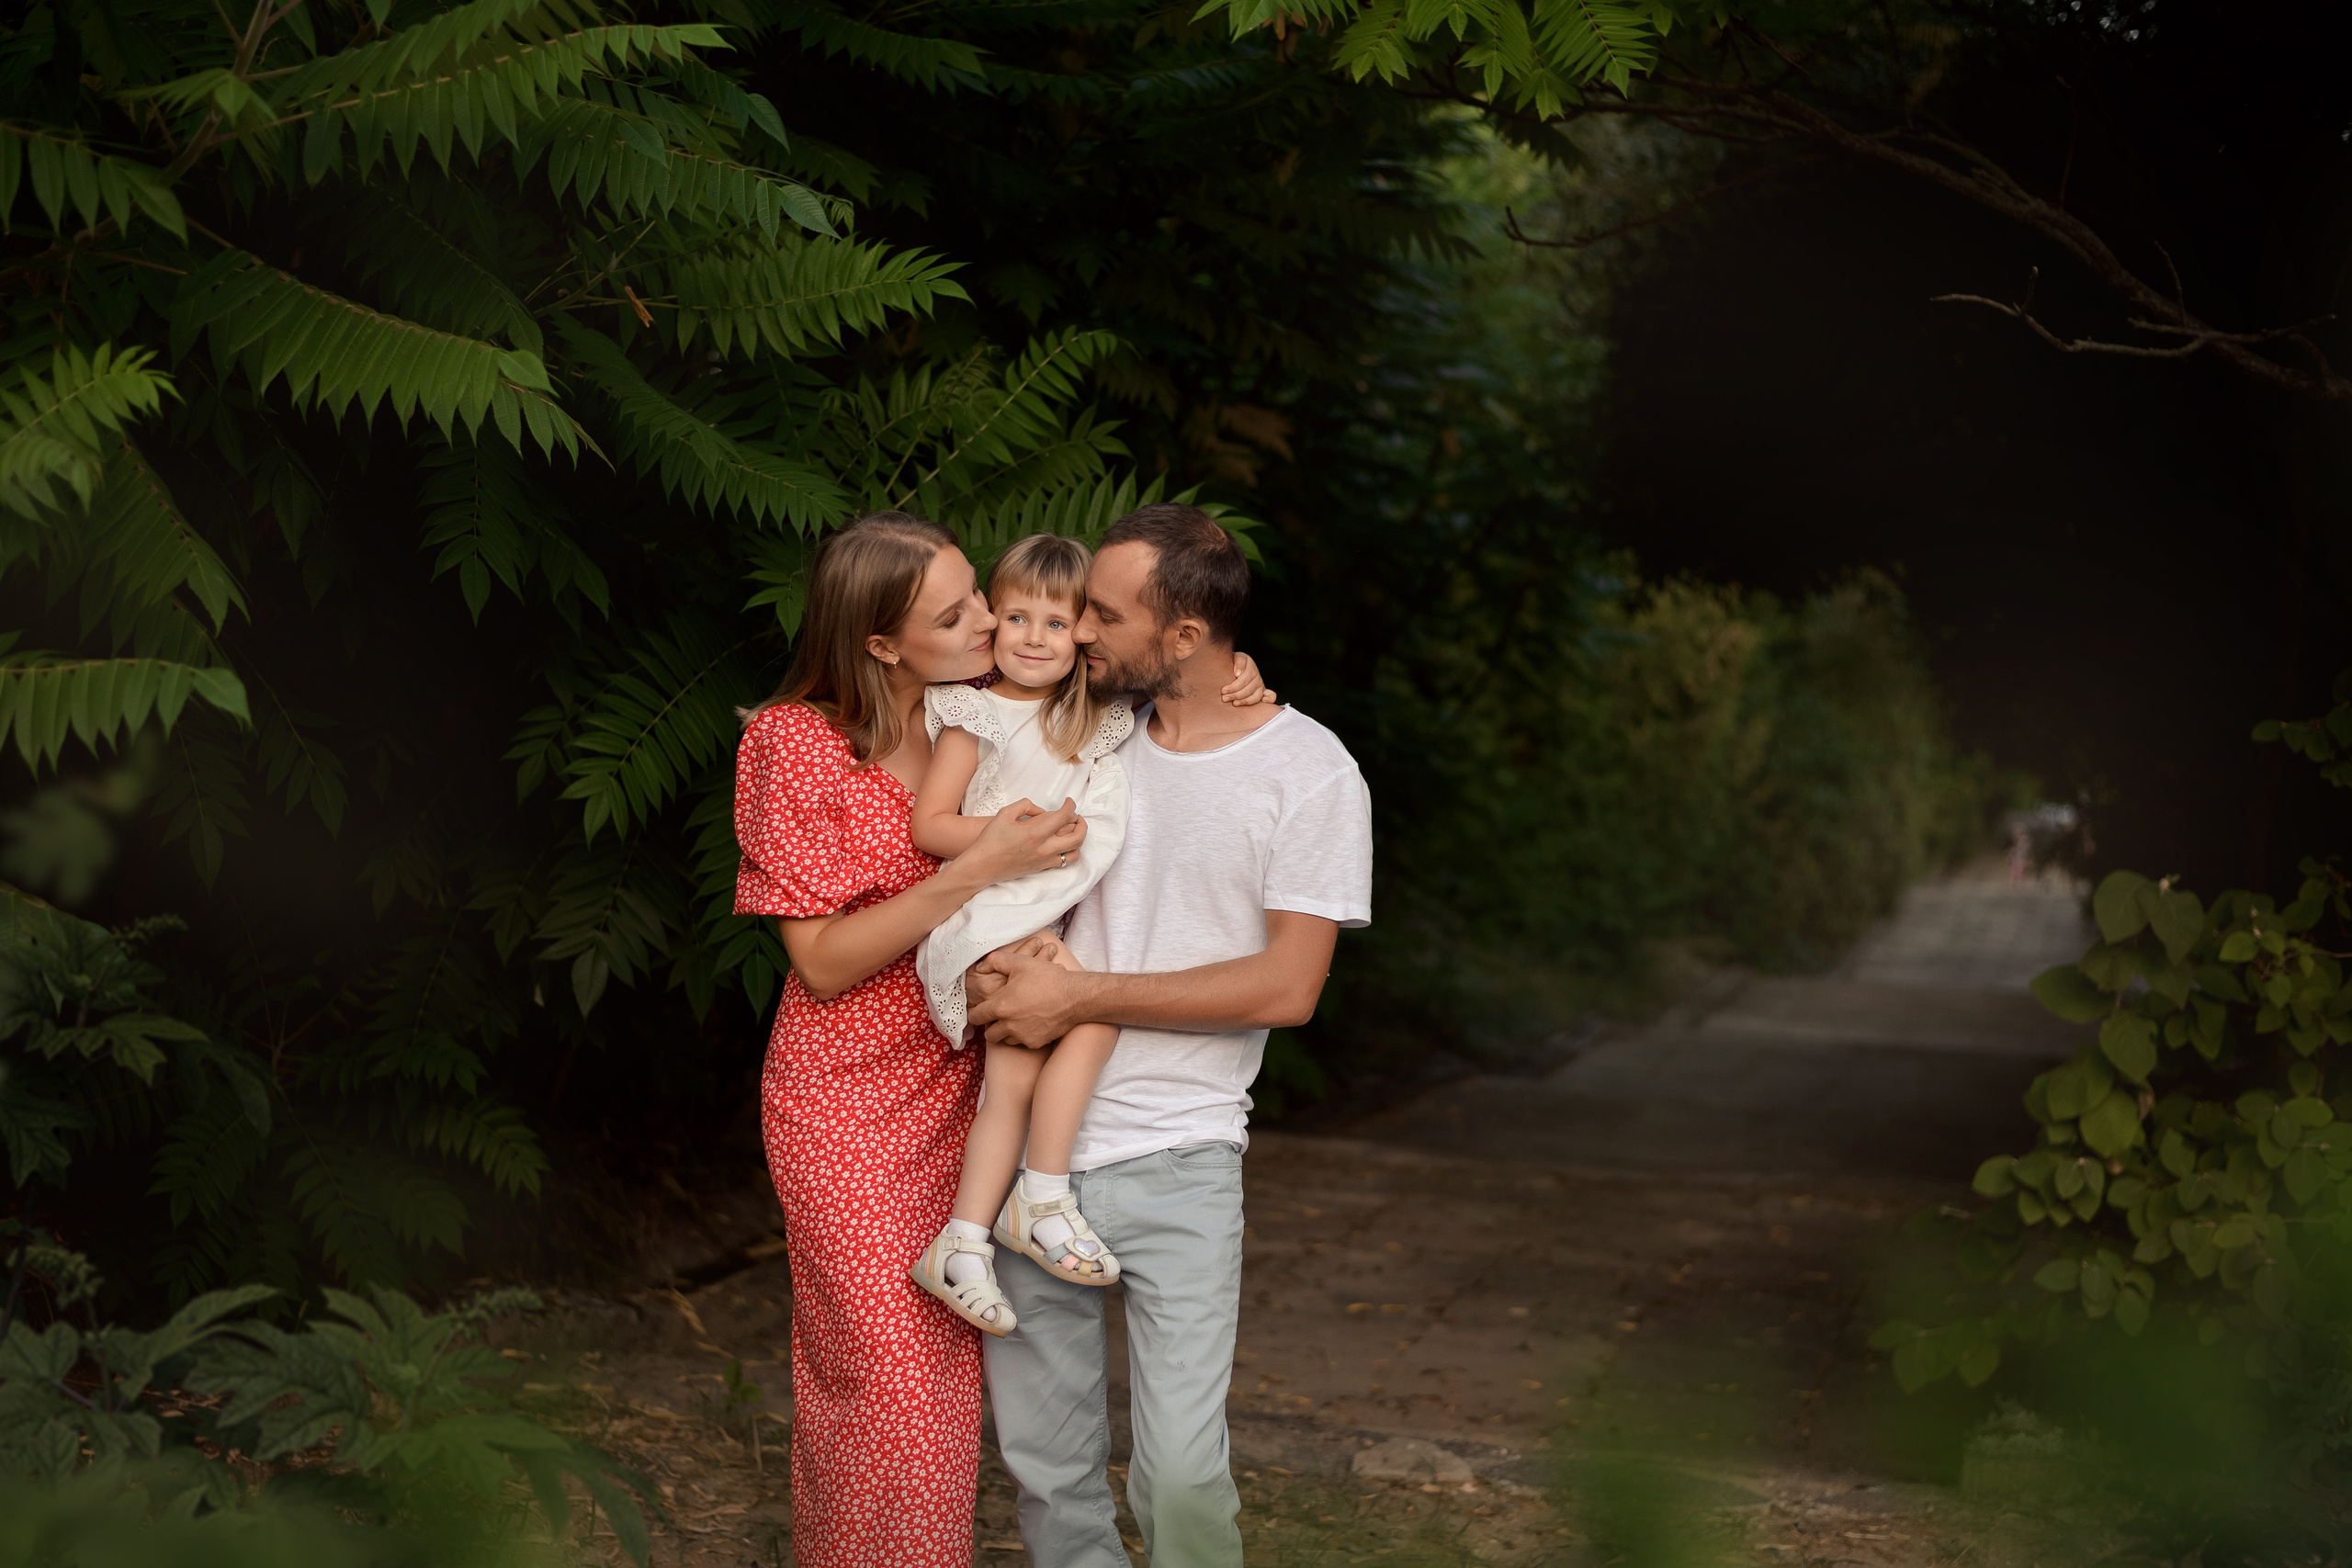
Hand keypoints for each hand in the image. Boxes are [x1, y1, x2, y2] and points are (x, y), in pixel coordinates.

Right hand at [957, 797, 1085, 885]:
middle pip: (1077, 836)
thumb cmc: (991, 839)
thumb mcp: (1005, 813)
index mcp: (1036, 832)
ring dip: (1078, 839)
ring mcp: (1044, 860)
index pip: (1064, 817)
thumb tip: (1041, 811)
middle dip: (1081, 823)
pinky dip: (1069, 851)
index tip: (1068, 801)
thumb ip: (1026, 806)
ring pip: (1075, 852)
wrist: (982, 866)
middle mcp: (1044, 848)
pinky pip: (1064, 862)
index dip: (1070, 806)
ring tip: (1073, 831)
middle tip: (1076, 816)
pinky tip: (1063, 844)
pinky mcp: (1041, 868)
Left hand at [967, 944, 1089, 1046]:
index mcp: (1000, 1006)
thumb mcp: (1020, 962)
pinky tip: (1030, 1023)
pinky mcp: (1035, 1043)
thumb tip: (980, 967)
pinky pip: (1021, 1042)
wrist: (1074, 997)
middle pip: (988, 1034)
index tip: (979, 1010)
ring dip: (1005, 1032)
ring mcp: (1022, 1036)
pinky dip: (1022, 1035)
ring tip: (1013, 1019)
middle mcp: (1008, 1025)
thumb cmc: (1047, 978)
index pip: (976, 1016)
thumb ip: (995, 961)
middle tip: (997, 1016)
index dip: (975, 1012)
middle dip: (989, 1026)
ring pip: (1004, 1040)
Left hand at [1221, 651, 1276, 706]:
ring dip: (1244, 701)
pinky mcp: (1263, 691)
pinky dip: (1268, 700)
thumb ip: (1238, 662)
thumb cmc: (1234, 662)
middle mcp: (1257, 676)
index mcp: (1250, 667)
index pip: (1243, 680)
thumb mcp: (1235, 657)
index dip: (1233, 687)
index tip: (1223, 690)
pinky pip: (1270, 696)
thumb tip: (1238, 674)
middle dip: (1235, 695)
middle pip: (1248, 689)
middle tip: (1224, 698)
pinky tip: (1263, 702)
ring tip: (1234, 703)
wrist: (1237, 665)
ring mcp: (1260, 684)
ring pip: (1256, 696)